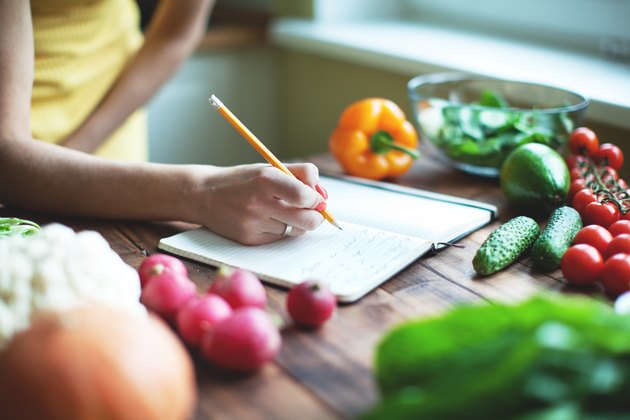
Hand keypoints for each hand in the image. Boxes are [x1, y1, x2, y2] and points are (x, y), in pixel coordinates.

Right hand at [194, 163, 326, 244]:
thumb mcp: (270, 168)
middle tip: (313, 211)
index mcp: (266, 180)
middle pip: (307, 220)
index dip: (316, 199)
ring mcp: (253, 224)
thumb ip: (302, 174)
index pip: (304, 195)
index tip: (315, 197)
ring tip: (282, 211)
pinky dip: (280, 230)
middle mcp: (258, 203)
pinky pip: (279, 238)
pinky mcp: (249, 239)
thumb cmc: (244, 181)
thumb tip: (323, 195)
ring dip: (296, 223)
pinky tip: (267, 220)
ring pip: (295, 231)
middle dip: (316, 216)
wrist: (204, 195)